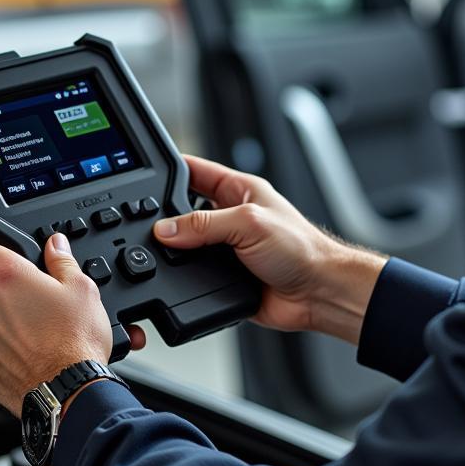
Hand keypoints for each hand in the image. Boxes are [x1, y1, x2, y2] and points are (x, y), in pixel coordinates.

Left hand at [0, 228, 135, 414]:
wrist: (69, 392)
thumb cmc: (75, 341)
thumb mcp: (82, 288)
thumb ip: (62, 261)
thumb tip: (55, 246)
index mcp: (4, 274)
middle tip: (26, 293)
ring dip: (0, 315)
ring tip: (35, 326)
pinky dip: (0, 342)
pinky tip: (29, 347)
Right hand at [153, 155, 386, 344]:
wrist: (318, 294)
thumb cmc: (302, 249)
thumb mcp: (250, 223)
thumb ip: (205, 223)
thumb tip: (166, 229)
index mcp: (240, 191)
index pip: (197, 172)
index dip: (172, 171)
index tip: (146, 176)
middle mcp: (232, 217)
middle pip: (184, 211)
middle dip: (168, 217)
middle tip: (151, 225)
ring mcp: (227, 249)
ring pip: (186, 247)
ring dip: (177, 252)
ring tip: (166, 253)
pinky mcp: (224, 278)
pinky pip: (194, 277)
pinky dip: (184, 280)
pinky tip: (181, 280)